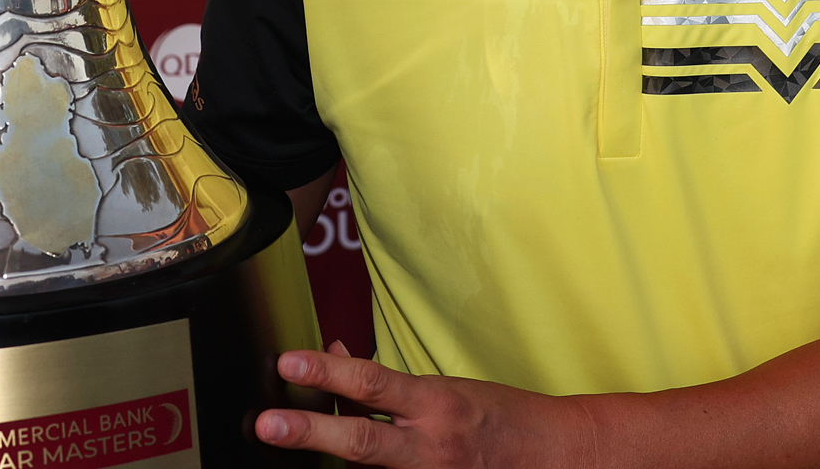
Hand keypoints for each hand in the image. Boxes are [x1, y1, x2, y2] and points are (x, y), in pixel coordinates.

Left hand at [254, 343, 599, 467]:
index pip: (371, 383)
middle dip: (308, 433)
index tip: (289, 362)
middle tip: (266, 425)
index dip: (326, 372)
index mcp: (437, 405)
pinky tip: (340, 461)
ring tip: (295, 440)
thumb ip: (388, 385)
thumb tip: (336, 360)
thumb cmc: (498, 418)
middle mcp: (432, 448)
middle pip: (359, 441)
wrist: (553, 458)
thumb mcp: (444, 389)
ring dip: (332, 456)